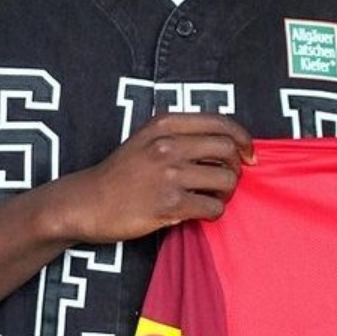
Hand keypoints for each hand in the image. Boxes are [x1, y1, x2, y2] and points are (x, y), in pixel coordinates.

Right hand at [50, 112, 255, 243]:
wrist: (87, 203)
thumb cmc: (120, 173)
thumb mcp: (146, 138)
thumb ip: (180, 134)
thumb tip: (226, 144)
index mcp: (165, 125)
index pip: (221, 123)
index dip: (243, 139)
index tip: (249, 154)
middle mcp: (168, 145)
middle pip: (229, 151)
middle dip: (237, 168)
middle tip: (227, 180)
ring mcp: (169, 175)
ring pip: (226, 180)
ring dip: (227, 192)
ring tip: (213, 197)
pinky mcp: (169, 204)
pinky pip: (213, 208)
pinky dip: (214, 212)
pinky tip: (200, 212)